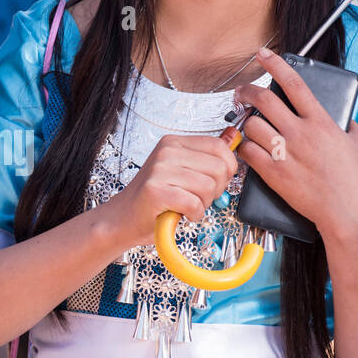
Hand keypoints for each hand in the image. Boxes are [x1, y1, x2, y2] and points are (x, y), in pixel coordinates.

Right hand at [105, 131, 238, 247]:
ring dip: (203, 203)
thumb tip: (233, 139)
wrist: (123, 218)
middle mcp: (166, 152)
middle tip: (197, 197)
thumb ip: (206, 157)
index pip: (219, 147)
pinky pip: (194, 203)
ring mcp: (160, 170)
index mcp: (173, 142)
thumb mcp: (180, 170)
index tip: (214, 181)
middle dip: (215, 190)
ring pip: (208, 187)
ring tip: (186, 204)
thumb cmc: (154, 198)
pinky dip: (194, 214)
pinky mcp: (156, 191)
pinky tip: (182, 213)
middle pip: (218, 168)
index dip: (226, 169)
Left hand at [235, 48, 357, 239]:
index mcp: (321, 121)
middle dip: (247, 91)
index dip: (275, 64)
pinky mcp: (273, 173)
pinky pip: (247, 152)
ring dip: (246, 122)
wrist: (347, 211)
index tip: (263, 55)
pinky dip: (243, 148)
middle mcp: (300, 133)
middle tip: (242, 92)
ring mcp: (284, 153)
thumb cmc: (356, 180)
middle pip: (264, 100)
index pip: (293, 83)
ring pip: (252, 125)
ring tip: (248, 125)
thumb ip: (348, 126)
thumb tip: (343, 119)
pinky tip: (246, 148)